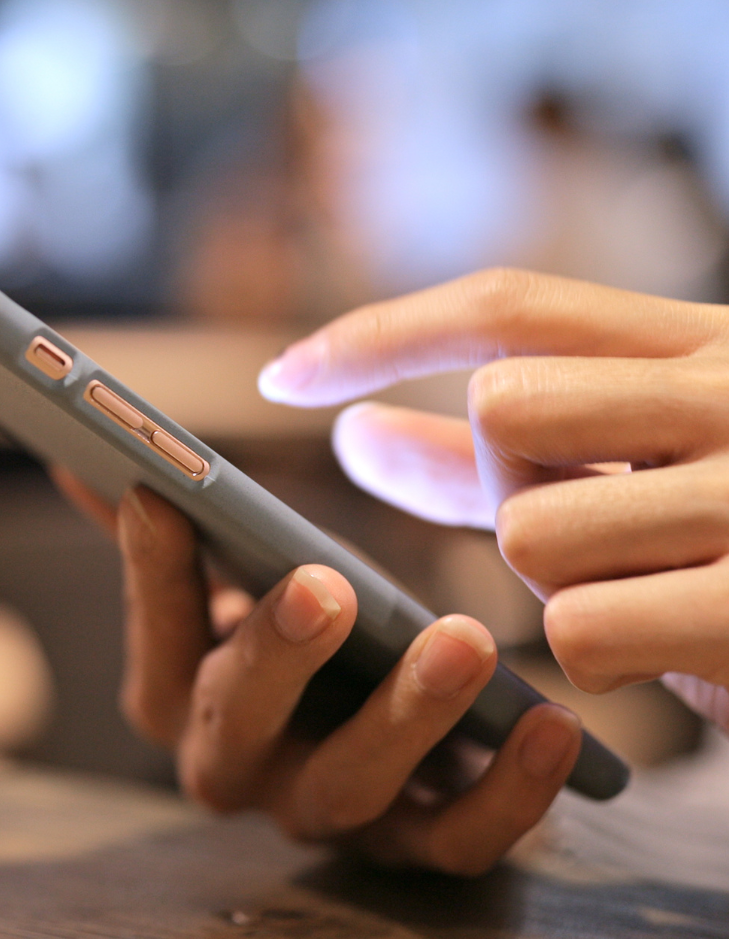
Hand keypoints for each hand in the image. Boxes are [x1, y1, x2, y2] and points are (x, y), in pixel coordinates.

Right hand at [52, 468, 581, 875]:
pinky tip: (552, 724)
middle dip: (273, 655)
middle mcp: (238, 766)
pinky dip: (507, 795)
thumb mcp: (231, 591)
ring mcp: (326, 813)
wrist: (387, 749)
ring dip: (404, 717)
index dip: (153, 573)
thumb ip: (175, 538)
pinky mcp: (417, 845)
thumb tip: (83, 460)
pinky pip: (458, 841)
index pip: (155, 636)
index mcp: (180, 695)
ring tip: (462, 641)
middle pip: (235, 724)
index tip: (160, 493)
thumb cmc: (300, 649)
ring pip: (348, 786)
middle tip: (321, 584)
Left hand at [258, 267, 728, 726]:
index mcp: (711, 341)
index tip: (281, 376)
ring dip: (559, 586)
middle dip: (507, 486)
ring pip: (529, 533)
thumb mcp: (647, 471)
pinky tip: (672, 652)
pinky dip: (601, 660)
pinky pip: (580, 632)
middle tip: (587, 524)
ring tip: (656, 590)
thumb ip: (495, 458)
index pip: (510, 305)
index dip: (383, 334)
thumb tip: (349, 434)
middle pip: (504, 411)